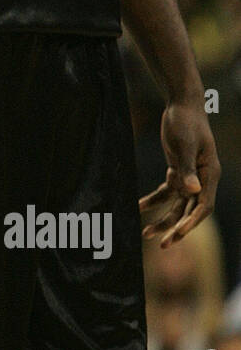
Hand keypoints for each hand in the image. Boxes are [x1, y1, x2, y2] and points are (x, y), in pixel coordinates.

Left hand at [140, 100, 220, 246]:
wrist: (181, 105)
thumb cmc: (186, 122)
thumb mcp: (184, 145)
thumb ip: (187, 168)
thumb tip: (193, 190)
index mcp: (210, 174)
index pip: (203, 206)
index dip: (191, 223)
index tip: (176, 235)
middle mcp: (202, 179)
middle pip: (190, 210)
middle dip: (175, 227)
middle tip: (161, 244)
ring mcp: (190, 177)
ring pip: (177, 204)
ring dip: (163, 218)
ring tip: (145, 233)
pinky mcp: (177, 171)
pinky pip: (166, 192)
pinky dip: (154, 200)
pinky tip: (139, 207)